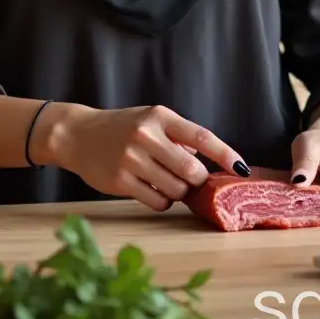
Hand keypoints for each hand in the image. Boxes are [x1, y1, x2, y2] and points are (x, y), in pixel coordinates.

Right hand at [51, 104, 249, 212]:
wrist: (77, 134)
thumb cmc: (122, 128)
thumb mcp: (151, 120)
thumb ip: (178, 137)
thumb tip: (207, 162)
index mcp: (160, 116)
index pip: (201, 137)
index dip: (225, 154)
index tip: (242, 168)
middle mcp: (147, 136)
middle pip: (192, 170)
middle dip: (197, 180)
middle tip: (189, 177)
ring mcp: (132, 159)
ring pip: (176, 189)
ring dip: (179, 191)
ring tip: (164, 180)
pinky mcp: (120, 181)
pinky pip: (157, 201)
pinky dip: (162, 200)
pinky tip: (151, 188)